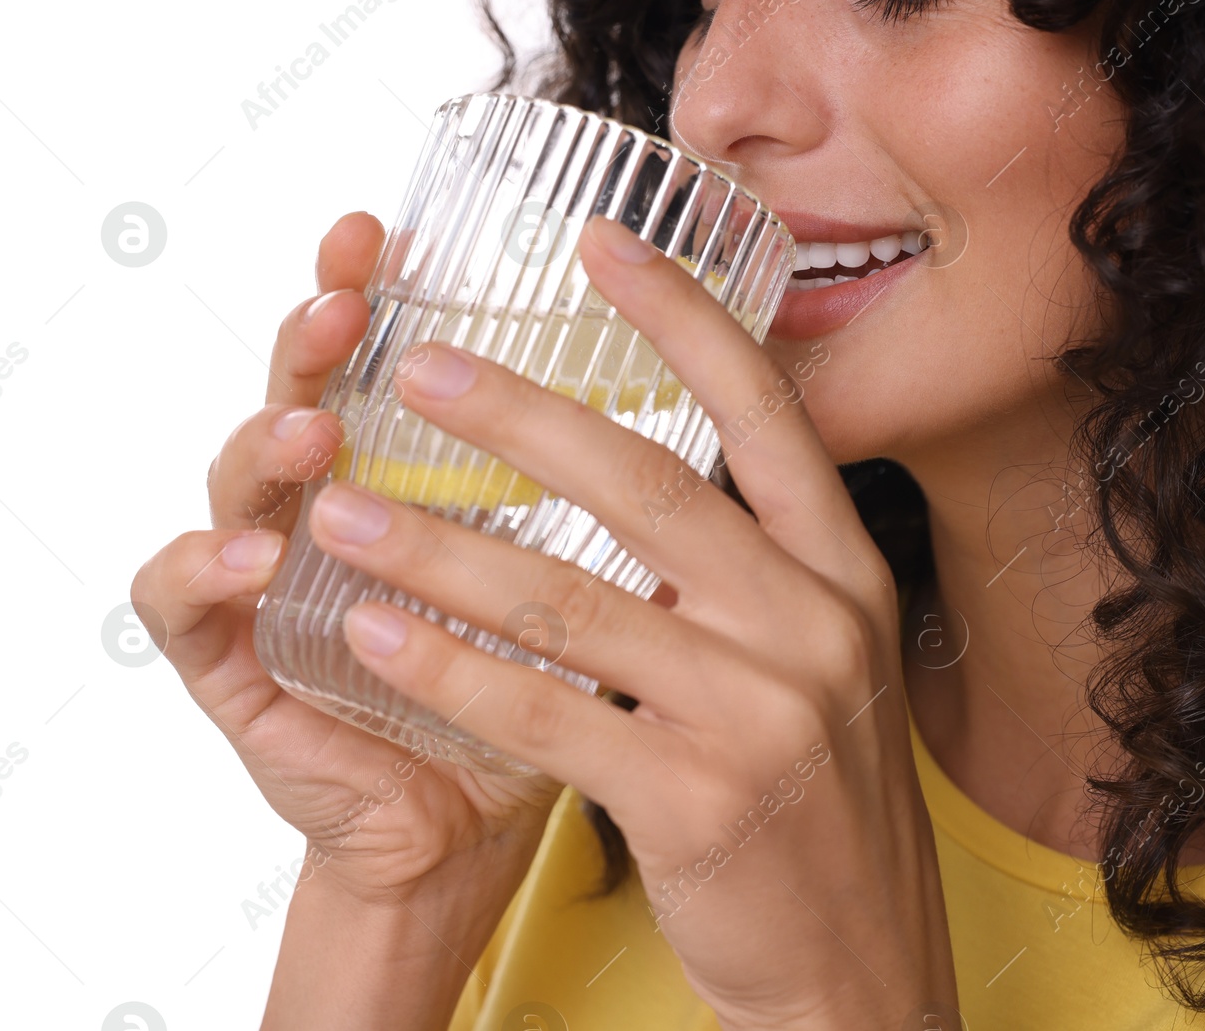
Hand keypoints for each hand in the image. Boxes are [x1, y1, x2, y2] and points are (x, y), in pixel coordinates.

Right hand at [129, 212, 563, 911]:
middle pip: (299, 387)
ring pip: (235, 476)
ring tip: (319, 420)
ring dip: (270, 437)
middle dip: (316, 329)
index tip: (408, 230)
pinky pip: (181, 603)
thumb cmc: (534, 690)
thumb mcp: (576, 578)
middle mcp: (327, 502)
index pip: (379, 358)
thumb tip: (716, 396)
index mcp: (406, 471)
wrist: (476, 820)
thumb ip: (603, 495)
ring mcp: (263, 575)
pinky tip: (262, 553)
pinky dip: (206, 566)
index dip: (382, 289)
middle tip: (351, 283)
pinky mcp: (228, 661)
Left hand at [304, 216, 958, 1027]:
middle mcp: (813, 621)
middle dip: (519, 414)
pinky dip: (448, 668)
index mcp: (844, 570)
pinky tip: (374, 633)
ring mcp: (759, 710)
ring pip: (572, 597)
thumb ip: (753, 571)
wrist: (859, 961)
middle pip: (649, 482)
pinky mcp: (695, 798)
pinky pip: (544, 711)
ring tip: (344, 511)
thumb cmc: (817, 800)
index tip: (599, 245)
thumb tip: (649, 479)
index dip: (680, 317)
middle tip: (420, 365)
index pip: (763, 411)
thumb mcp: (820, 662)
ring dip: (441, 546)